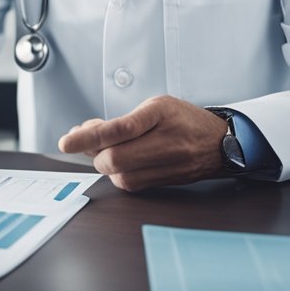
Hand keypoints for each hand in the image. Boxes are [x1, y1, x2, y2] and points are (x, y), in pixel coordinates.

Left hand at [57, 95, 227, 191]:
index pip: (120, 128)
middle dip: (94, 153)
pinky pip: (131, 184)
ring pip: (121, 176)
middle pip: (116, 158)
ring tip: (104, 150)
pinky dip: (118, 174)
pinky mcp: (166, 182)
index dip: (90, 136)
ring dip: (105, 165)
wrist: (222, 142)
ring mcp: (169, 165)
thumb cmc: (185, 119)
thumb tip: (87, 133)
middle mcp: (166, 142)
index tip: (67, 141)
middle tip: (87, 141)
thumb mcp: (156, 106)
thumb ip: (123, 120)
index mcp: (161, 114)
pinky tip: (118, 161)